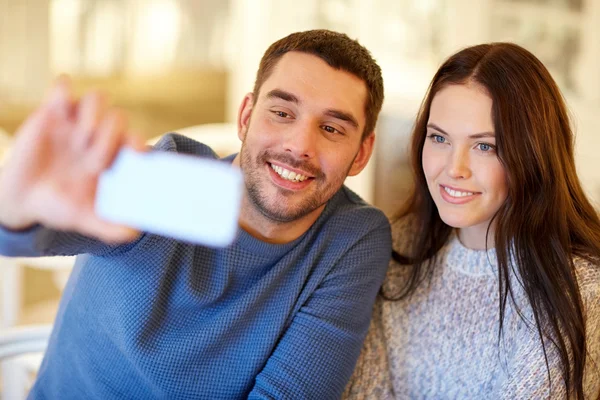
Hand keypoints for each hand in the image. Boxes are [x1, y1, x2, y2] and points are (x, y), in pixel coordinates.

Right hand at [0, 77, 145, 242]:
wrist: (21, 199)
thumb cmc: (59, 205)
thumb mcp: (83, 218)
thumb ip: (108, 227)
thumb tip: (134, 233)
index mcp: (112, 158)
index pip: (135, 140)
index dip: (138, 143)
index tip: (134, 154)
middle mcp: (98, 136)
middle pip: (118, 118)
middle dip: (109, 136)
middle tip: (93, 159)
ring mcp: (76, 122)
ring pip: (97, 99)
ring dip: (92, 115)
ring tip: (80, 139)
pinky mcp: (51, 111)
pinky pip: (62, 86)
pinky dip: (64, 89)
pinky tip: (59, 109)